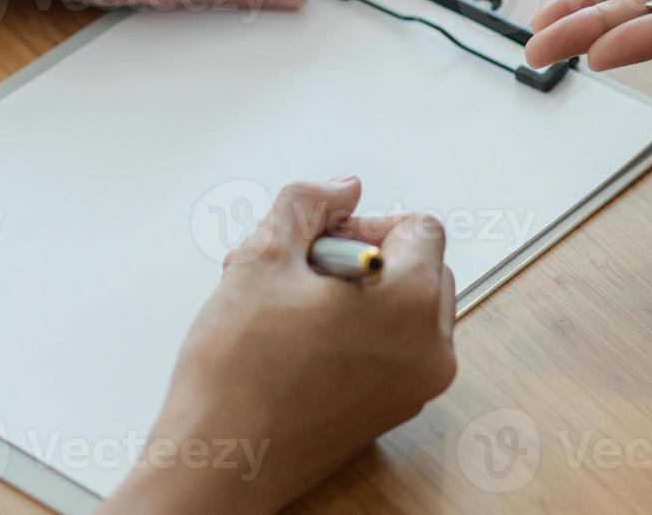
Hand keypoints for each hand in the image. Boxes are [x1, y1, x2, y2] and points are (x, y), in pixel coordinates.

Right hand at [101, 178, 456, 514]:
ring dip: (350, 295)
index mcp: (412, 302)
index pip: (419, 227)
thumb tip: (342, 189)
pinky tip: (294, 340)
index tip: (320, 239)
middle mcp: (430, 349)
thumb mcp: (264, 257)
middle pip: (417, 268)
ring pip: (401, 311)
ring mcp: (415, 387)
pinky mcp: (391, 412)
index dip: (363, 222)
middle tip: (296, 268)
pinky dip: (354, 335)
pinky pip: (390, 352)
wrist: (221, 462)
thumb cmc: (238, 375)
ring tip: (284, 305)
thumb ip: (309, 204)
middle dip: (356, 257)